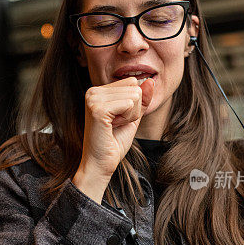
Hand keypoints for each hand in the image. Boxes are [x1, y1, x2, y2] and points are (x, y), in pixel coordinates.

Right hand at [73, 77, 154, 202]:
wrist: (100, 164)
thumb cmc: (114, 143)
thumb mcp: (132, 117)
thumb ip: (142, 99)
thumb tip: (151, 80)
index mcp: (98, 91)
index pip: (132, 82)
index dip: (133, 104)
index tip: (118, 120)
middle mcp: (93, 91)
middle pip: (135, 88)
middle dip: (133, 110)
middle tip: (116, 125)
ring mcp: (93, 99)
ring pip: (134, 95)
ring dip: (130, 116)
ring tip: (114, 127)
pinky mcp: (98, 109)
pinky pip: (129, 104)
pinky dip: (127, 119)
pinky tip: (113, 128)